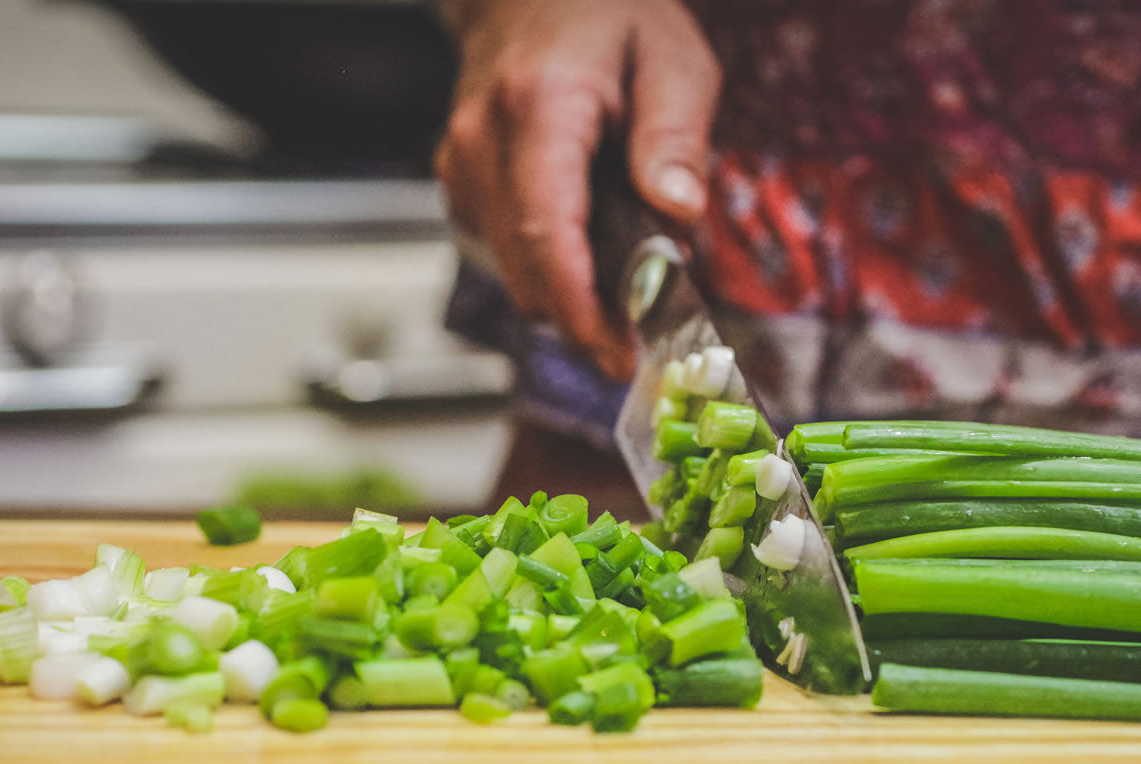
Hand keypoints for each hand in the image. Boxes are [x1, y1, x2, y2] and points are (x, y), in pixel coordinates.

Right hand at [435, 0, 720, 379]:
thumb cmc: (609, 17)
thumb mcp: (672, 57)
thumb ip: (677, 135)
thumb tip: (679, 212)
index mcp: (538, 107)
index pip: (547, 232)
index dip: (582, 309)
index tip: (621, 354)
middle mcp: (481, 142)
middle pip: (527, 269)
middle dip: (588, 318)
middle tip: (649, 334)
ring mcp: (461, 167)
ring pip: (513, 272)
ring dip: (570, 296)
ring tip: (630, 286)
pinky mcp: (461, 187)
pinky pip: (504, 254)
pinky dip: (549, 270)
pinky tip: (590, 250)